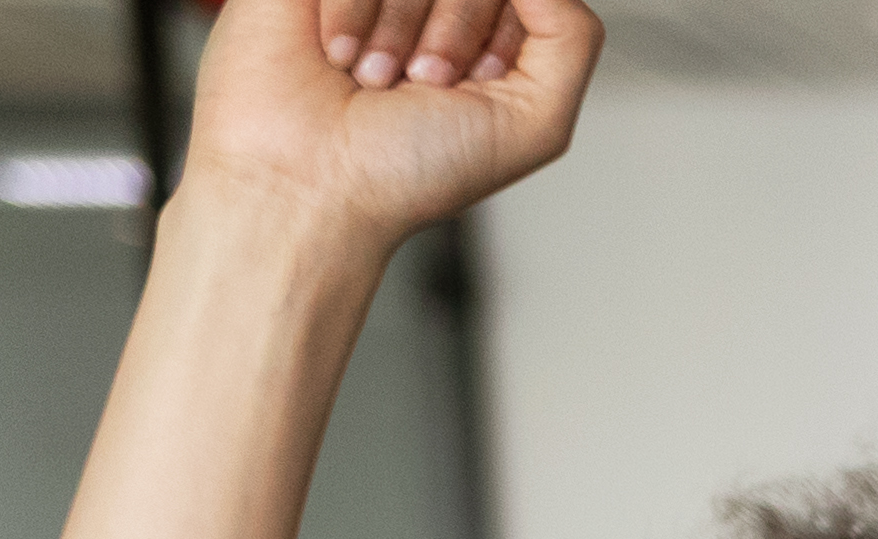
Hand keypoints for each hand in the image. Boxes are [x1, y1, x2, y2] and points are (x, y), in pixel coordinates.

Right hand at [201, 0, 596, 260]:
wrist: (306, 183)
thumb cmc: (412, 171)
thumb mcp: (537, 121)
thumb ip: (572, 37)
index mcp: (487, 38)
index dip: (499, 34)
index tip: (474, 82)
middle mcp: (429, 7)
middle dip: (454, 30)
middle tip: (424, 82)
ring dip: (399, 31)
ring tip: (377, 81)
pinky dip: (353, 11)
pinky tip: (339, 57)